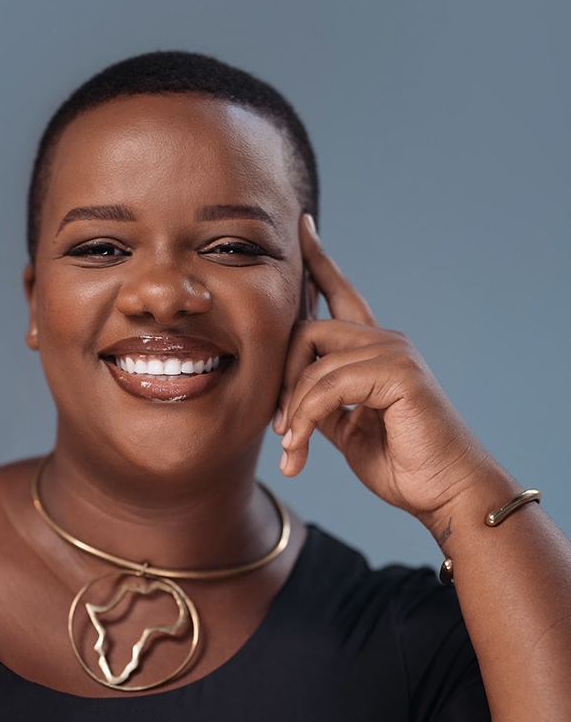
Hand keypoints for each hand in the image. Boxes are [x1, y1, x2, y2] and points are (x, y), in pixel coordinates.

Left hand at [273, 215, 501, 531]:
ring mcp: (394, 352)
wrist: (444, 494)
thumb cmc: (402, 463)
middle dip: (281, 376)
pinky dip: (306, 417)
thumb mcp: (345, 428)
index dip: (320, 261)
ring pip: (313, 358)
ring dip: (293, 409)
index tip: (303, 227)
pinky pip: (329, 383)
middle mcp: (385, 341)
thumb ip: (320, 400)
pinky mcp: (399, 371)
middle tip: (278, 425)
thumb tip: (289, 393)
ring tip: (291, 447)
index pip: (342, 294)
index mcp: (373, 351)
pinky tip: (300, 447)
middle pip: (308, 327)